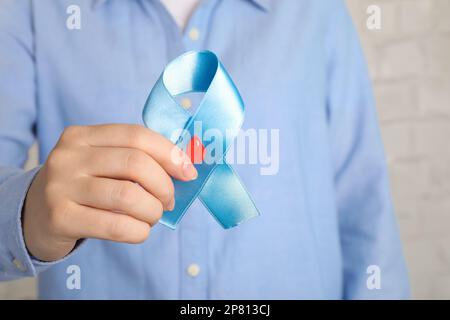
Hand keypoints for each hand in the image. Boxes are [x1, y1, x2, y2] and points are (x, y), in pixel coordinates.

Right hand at [23, 124, 196, 260]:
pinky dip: (139, 231)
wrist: (35, 215)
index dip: (170, 154)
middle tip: (169, 201)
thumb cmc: (83, 187)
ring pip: (128, 196)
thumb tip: (185, 167)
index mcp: (82, 136)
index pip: (137, 136)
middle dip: (164, 185)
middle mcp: (68, 156)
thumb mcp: (100, 163)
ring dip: (153, 211)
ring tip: (153, 216)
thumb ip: (135, 159)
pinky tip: (140, 231)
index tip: (188, 172)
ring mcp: (61, 187)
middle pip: (135, 164)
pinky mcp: (60, 218)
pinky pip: (115, 226)